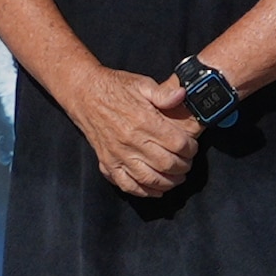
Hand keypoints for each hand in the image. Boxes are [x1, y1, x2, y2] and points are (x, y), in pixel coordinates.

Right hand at [77, 68, 203, 200]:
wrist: (83, 93)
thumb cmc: (114, 87)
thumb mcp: (141, 84)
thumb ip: (163, 94)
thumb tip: (183, 95)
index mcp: (143, 120)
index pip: (177, 144)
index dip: (191, 149)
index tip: (192, 147)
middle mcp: (131, 141)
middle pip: (167, 164)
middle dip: (183, 167)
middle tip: (187, 163)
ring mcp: (118, 155)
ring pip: (150, 179)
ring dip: (168, 182)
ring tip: (176, 178)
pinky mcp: (108, 162)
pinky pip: (127, 184)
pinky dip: (143, 191)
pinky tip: (155, 189)